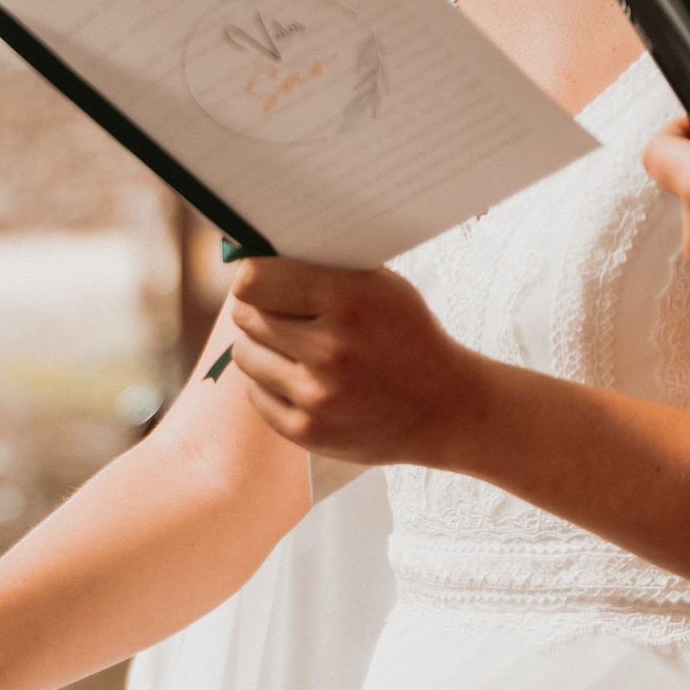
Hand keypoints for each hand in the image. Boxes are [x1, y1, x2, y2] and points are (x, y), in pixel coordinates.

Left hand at [227, 257, 486, 468]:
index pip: (253, 281)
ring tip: (292, 348)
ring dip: (260, 348)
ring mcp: (317, 396)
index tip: (257, 281)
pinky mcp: (307, 431)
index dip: (252, 278)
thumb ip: (323, 270)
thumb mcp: (381, 288)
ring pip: (245, 355)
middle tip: (280, 314)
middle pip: (246, 316)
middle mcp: (330, 350)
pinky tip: (302, 380)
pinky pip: (255, 395)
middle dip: (258, 311)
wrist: (445, 408)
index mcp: (349, 301)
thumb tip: (251, 258)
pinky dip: (270, 385)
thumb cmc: (407, 338)